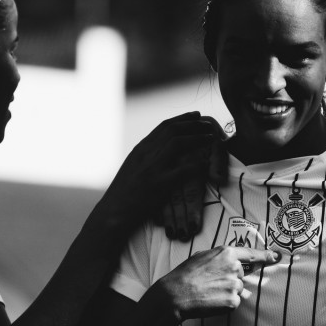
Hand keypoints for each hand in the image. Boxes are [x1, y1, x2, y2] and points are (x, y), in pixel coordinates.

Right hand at [105, 112, 226, 224]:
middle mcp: (146, 154)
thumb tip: (162, 148)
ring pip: (178, 144)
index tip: (196, 115)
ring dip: (197, 138)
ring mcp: (152, 168)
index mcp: (141, 149)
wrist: (115, 210)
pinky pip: (183, 170)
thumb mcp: (133, 167)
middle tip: (208, 124)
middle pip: (173, 131)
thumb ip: (147, 156)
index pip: (163, 127)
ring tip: (211, 138)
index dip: (183, 119)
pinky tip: (207, 164)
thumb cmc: (125, 192)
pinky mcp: (159, 184)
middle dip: (193, 125)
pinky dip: (197, 165)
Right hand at [151, 246, 280, 320]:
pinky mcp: (233, 301)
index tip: (277, 257)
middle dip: (230, 279)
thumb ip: (221, 257)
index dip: (266, 256)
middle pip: (241, 275)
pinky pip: (234, 301)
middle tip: (211, 282)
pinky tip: (211, 300)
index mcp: (227, 253)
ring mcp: (235, 285)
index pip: (252, 254)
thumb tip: (232, 261)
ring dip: (227, 291)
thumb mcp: (202, 256)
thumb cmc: (186, 274)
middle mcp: (235, 267)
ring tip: (209, 291)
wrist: (176, 294)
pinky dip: (225, 303)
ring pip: (237, 288)